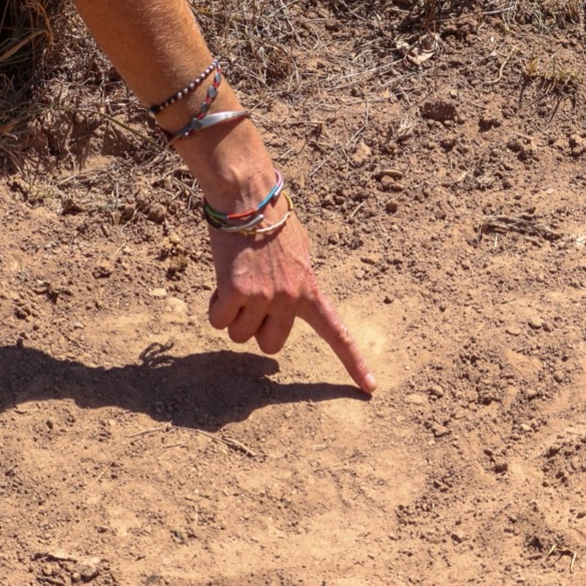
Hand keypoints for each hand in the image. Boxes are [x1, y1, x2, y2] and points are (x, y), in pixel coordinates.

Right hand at [206, 212, 377, 392]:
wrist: (247, 197)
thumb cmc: (269, 219)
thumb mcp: (298, 252)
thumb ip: (297, 281)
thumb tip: (286, 302)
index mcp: (311, 289)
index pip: (338, 333)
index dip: (353, 363)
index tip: (370, 388)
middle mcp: (291, 298)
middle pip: (270, 345)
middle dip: (256, 329)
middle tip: (250, 300)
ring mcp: (264, 296)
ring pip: (239, 335)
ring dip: (232, 316)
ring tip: (235, 281)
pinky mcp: (236, 291)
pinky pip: (219, 321)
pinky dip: (215, 308)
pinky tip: (220, 282)